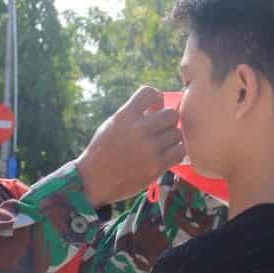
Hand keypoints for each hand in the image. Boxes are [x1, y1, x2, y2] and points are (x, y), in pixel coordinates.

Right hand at [75, 87, 184, 207]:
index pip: (149, 92)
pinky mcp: (156, 166)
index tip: (154, 108)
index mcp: (125, 116)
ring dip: (171, 138)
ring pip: (177, 133)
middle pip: (171, 114)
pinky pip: (179, 151)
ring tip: (160, 144)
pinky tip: (165, 154)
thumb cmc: (102, 151)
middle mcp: (138, 130)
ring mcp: (149, 149)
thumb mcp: (112, 125)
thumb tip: (159, 107)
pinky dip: (175, 151)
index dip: (156, 98)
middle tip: (159, 129)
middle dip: (167, 121)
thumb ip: (133, 114)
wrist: (94, 180)